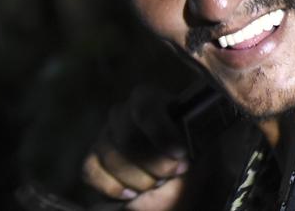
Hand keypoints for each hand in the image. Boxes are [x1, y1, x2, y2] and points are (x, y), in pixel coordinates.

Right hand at [81, 85, 188, 209]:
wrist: (177, 192)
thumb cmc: (194, 167)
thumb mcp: (204, 151)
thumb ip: (195, 138)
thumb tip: (192, 129)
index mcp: (156, 102)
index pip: (147, 105)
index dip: (161, 131)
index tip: (181, 156)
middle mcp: (126, 113)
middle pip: (127, 134)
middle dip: (152, 161)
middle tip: (171, 174)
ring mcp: (106, 135)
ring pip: (109, 154)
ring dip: (137, 177)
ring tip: (156, 184)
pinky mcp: (92, 160)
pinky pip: (90, 170)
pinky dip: (112, 186)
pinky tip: (131, 193)